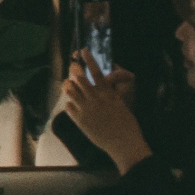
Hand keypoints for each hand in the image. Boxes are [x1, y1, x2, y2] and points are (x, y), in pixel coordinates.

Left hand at [58, 51, 150, 171]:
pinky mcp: (79, 120)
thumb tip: (104, 83)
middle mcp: (95, 99)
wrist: (124, 144)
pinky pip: (68, 106)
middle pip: (78, 78)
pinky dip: (70, 104)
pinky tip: (74, 105)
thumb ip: (110, 93)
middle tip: (73, 67)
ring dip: (69, 86)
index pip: (96, 72)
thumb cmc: (127, 124)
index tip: (83, 50)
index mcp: (108, 94)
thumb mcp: (121, 103)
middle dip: (74, 70)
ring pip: (69, 90)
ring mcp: (86, 110)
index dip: (89, 60)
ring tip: (70, 85)